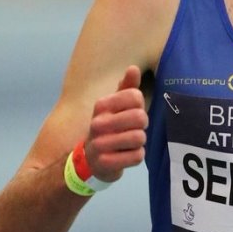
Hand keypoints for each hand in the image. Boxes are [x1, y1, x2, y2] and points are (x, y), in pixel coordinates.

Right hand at [84, 65, 148, 182]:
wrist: (90, 159)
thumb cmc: (109, 126)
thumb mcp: (115, 105)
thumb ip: (126, 87)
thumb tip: (134, 68)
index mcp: (101, 106)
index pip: (135, 96)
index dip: (140, 104)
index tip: (132, 111)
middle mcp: (97, 124)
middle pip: (140, 117)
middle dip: (142, 124)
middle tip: (134, 128)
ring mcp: (100, 145)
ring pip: (140, 138)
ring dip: (140, 141)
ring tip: (130, 142)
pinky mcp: (106, 164)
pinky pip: (137, 156)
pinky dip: (137, 156)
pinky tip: (126, 155)